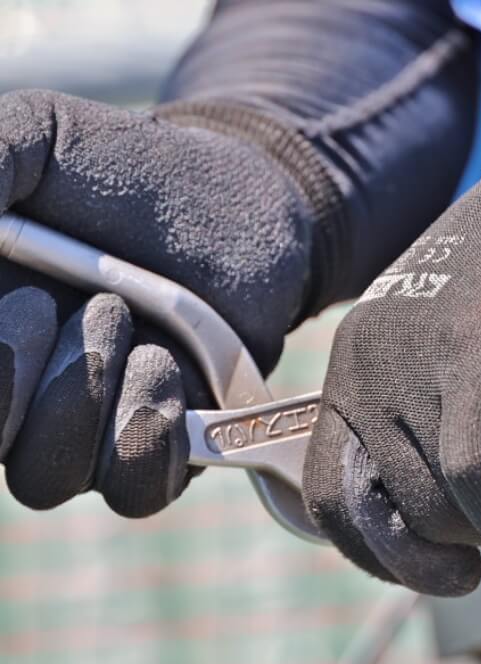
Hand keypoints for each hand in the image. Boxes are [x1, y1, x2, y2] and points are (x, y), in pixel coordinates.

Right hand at [0, 89, 314, 515]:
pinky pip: (136, 489)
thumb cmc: (133, 171)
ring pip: (49, 475)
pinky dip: (146, 438)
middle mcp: (25, 391)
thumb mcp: (40, 139)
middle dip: (29, 377)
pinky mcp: (164, 446)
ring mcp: (93, 426)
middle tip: (100, 305)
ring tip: (143, 335)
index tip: (28, 299)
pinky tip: (168, 372)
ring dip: (88, 402)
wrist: (237, 208)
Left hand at [303, 23, 480, 594]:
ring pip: (445, 506)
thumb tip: (451, 523)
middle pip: (397, 514)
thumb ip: (441, 416)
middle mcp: (372, 362)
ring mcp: (421, 357)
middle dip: (468, 546)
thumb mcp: (467, 343)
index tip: (443, 572)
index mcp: (357, 362)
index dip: (379, 553)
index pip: (329, 495)